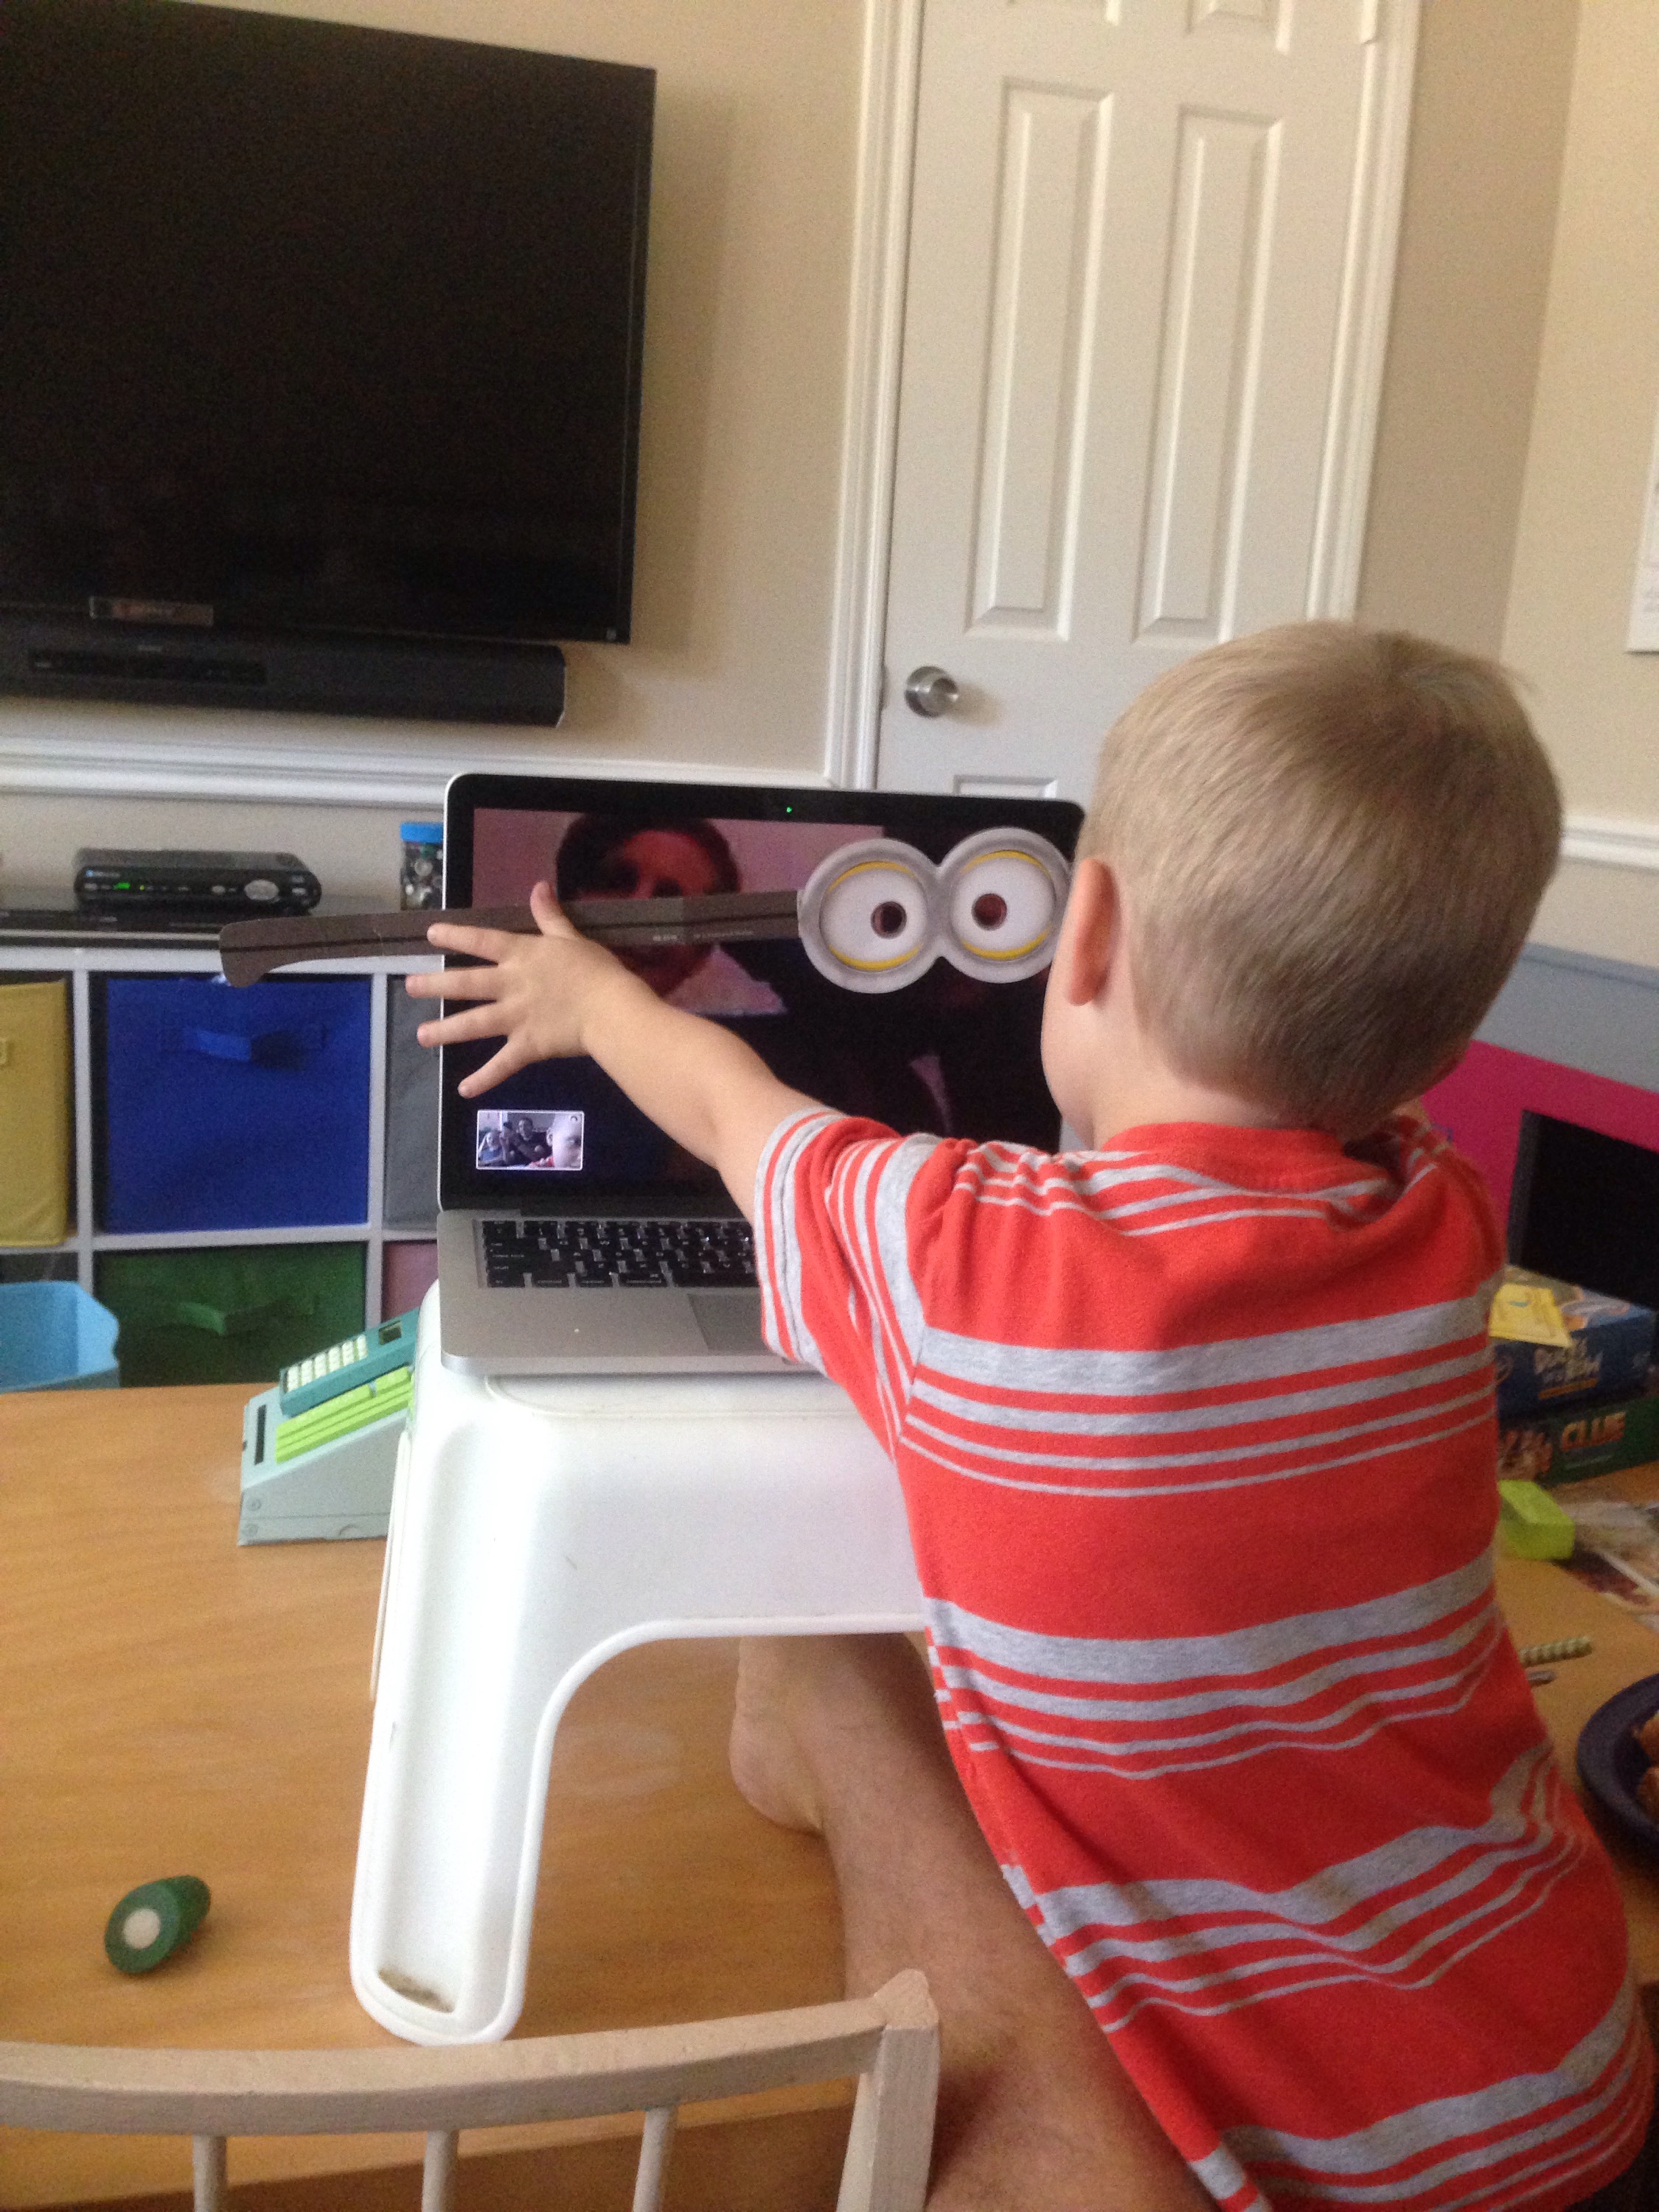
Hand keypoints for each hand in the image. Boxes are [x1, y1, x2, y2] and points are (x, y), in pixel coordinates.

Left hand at [404, 880, 635, 1096]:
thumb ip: (550, 916)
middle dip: (435, 985)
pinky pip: (502, 1065)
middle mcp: (510, 985)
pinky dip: (484, 1079)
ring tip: (422, 1035)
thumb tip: (539, 886)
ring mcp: (515, 1017)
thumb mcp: (571, 937)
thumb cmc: (596, 970)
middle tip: (410, 987)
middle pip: (466, 983)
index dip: (455, 936)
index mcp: (521, 956)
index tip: (430, 935)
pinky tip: (463, 1089)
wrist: (610, 1008)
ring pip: (473, 1024)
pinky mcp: (527, 1046)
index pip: (482, 941)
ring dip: (445, 1031)